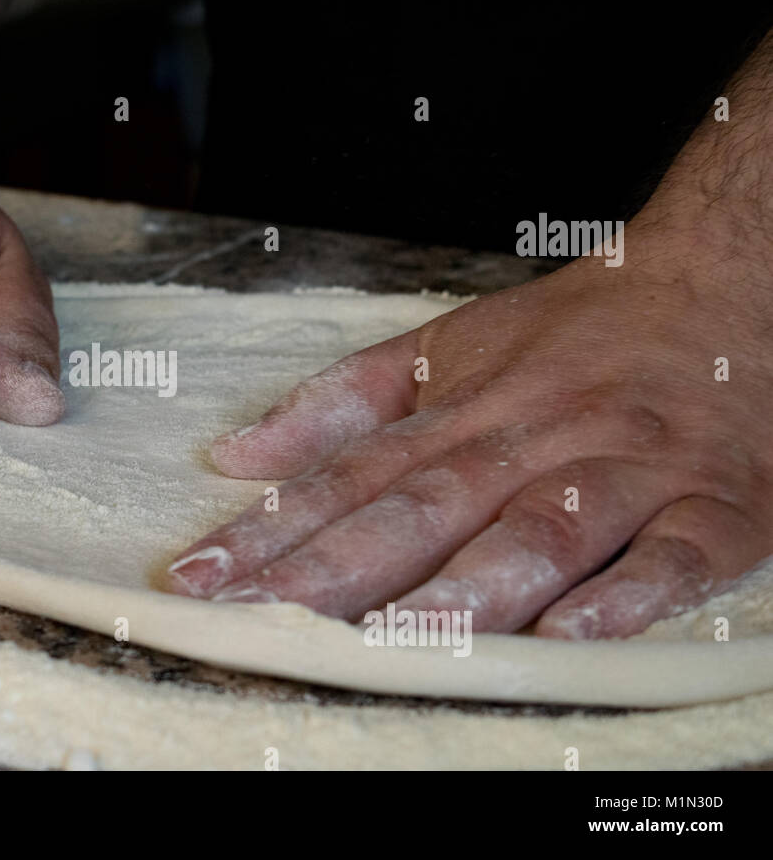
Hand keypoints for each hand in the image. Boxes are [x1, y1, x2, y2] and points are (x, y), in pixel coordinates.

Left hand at [165, 223, 772, 637]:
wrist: (726, 285)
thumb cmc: (572, 334)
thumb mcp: (443, 350)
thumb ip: (338, 404)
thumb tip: (234, 453)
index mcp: (465, 412)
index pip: (349, 478)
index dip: (269, 530)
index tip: (200, 576)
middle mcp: (535, 441)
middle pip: (424, 508)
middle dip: (336, 569)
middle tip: (264, 616)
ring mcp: (625, 472)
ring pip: (540, 532)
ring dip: (468, 587)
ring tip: (397, 635)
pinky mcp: (713, 506)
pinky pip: (673, 556)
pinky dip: (625, 597)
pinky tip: (569, 636)